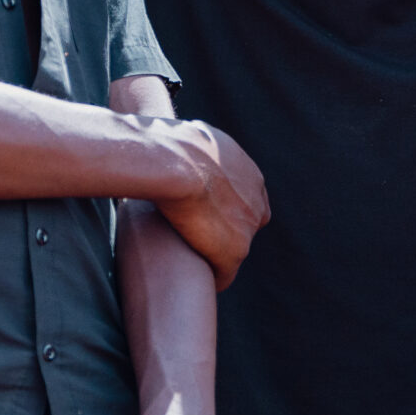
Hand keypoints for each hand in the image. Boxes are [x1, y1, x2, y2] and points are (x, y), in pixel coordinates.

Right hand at [150, 120, 269, 289]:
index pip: (247, 193)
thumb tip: (160, 132)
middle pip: (247, 220)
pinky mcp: (235, 250)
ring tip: (198, 263)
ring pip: (235, 247)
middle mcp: (255, 195)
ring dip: (219, 255)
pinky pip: (226, 273)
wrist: (171, 160)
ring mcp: (248, 224)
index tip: (203, 212)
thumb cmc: (166, 144)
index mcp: (246, 169)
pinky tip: (202, 282)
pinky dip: (216, 278)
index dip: (225, 205)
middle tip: (198, 237)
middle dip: (227, 229)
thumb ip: (184, 140)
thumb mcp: (183, 134)